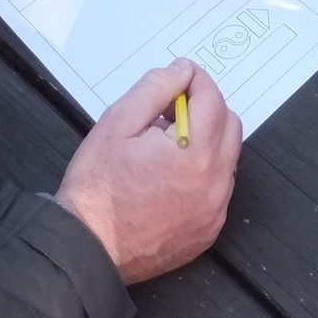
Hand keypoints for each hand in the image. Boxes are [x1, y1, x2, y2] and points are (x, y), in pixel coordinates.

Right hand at [55, 58, 241, 283]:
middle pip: (229, 125)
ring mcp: (214, 211)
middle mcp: (215, 184)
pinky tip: (169, 176)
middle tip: (168, 111)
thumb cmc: (97, 186)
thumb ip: (155, 88)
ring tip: (164, 146)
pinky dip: (202, 172)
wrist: (88, 247)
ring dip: (205, 140)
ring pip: (227, 158)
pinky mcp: (208, 230)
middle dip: (204, 108)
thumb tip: (182, 70)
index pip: (212, 99)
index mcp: (195, 154)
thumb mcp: (117, 123)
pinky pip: (218, 188)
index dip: (194, 80)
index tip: (176, 79)